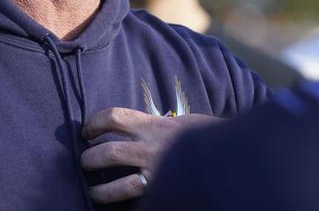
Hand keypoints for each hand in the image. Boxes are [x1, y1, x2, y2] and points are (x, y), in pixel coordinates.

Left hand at [80, 107, 221, 203]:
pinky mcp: (162, 191)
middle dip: (89, 158)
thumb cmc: (208, 136)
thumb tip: (137, 127)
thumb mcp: (182, 121)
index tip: (87, 130)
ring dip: (99, 190)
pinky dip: (122, 201)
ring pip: (116, 186)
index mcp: (154, 125)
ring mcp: (157, 174)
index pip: (113, 116)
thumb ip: (157, 124)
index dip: (94, 122)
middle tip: (85, 160)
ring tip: (93, 190)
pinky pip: (136, 199)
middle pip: (107, 151)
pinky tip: (116, 202)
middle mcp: (151, 148)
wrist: (232, 155)